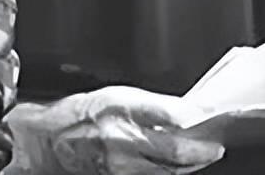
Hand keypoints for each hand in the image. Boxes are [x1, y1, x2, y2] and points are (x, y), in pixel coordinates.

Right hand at [4, 86, 224, 173]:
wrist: (49, 141)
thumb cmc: (80, 115)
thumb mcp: (117, 96)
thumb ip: (150, 106)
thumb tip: (184, 114)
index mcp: (122, 108)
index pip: (169, 116)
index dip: (195, 121)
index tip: (212, 119)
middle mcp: (122, 139)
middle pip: (174, 152)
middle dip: (200, 152)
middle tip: (215, 147)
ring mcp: (120, 165)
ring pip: (167, 171)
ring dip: (188, 165)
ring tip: (202, 157)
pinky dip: (168, 173)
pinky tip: (177, 168)